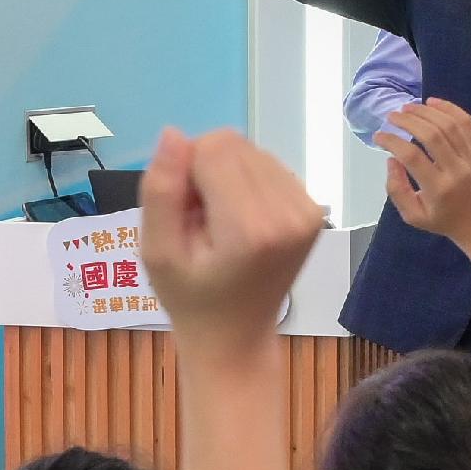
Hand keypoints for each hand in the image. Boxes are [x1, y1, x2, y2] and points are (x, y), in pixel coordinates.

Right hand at [143, 125, 326, 343]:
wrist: (236, 337)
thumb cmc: (190, 298)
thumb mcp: (156, 252)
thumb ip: (161, 191)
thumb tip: (172, 133)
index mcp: (250, 228)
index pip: (212, 147)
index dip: (185, 172)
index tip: (184, 215)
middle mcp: (289, 213)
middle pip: (233, 144)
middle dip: (206, 172)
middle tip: (201, 223)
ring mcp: (308, 210)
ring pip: (252, 151)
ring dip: (227, 178)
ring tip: (221, 225)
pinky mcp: (314, 209)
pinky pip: (270, 166)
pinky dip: (248, 185)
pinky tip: (241, 223)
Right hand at [379, 98, 470, 248]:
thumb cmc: (445, 221)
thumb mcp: (414, 216)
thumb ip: (397, 189)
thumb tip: (391, 160)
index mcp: (438, 189)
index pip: (412, 156)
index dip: (392, 141)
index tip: (379, 136)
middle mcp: (457, 170)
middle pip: (431, 135)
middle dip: (408, 120)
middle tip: (391, 116)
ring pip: (449, 124)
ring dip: (425, 111)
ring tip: (407, 107)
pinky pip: (467, 123)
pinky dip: (449, 108)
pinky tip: (432, 102)